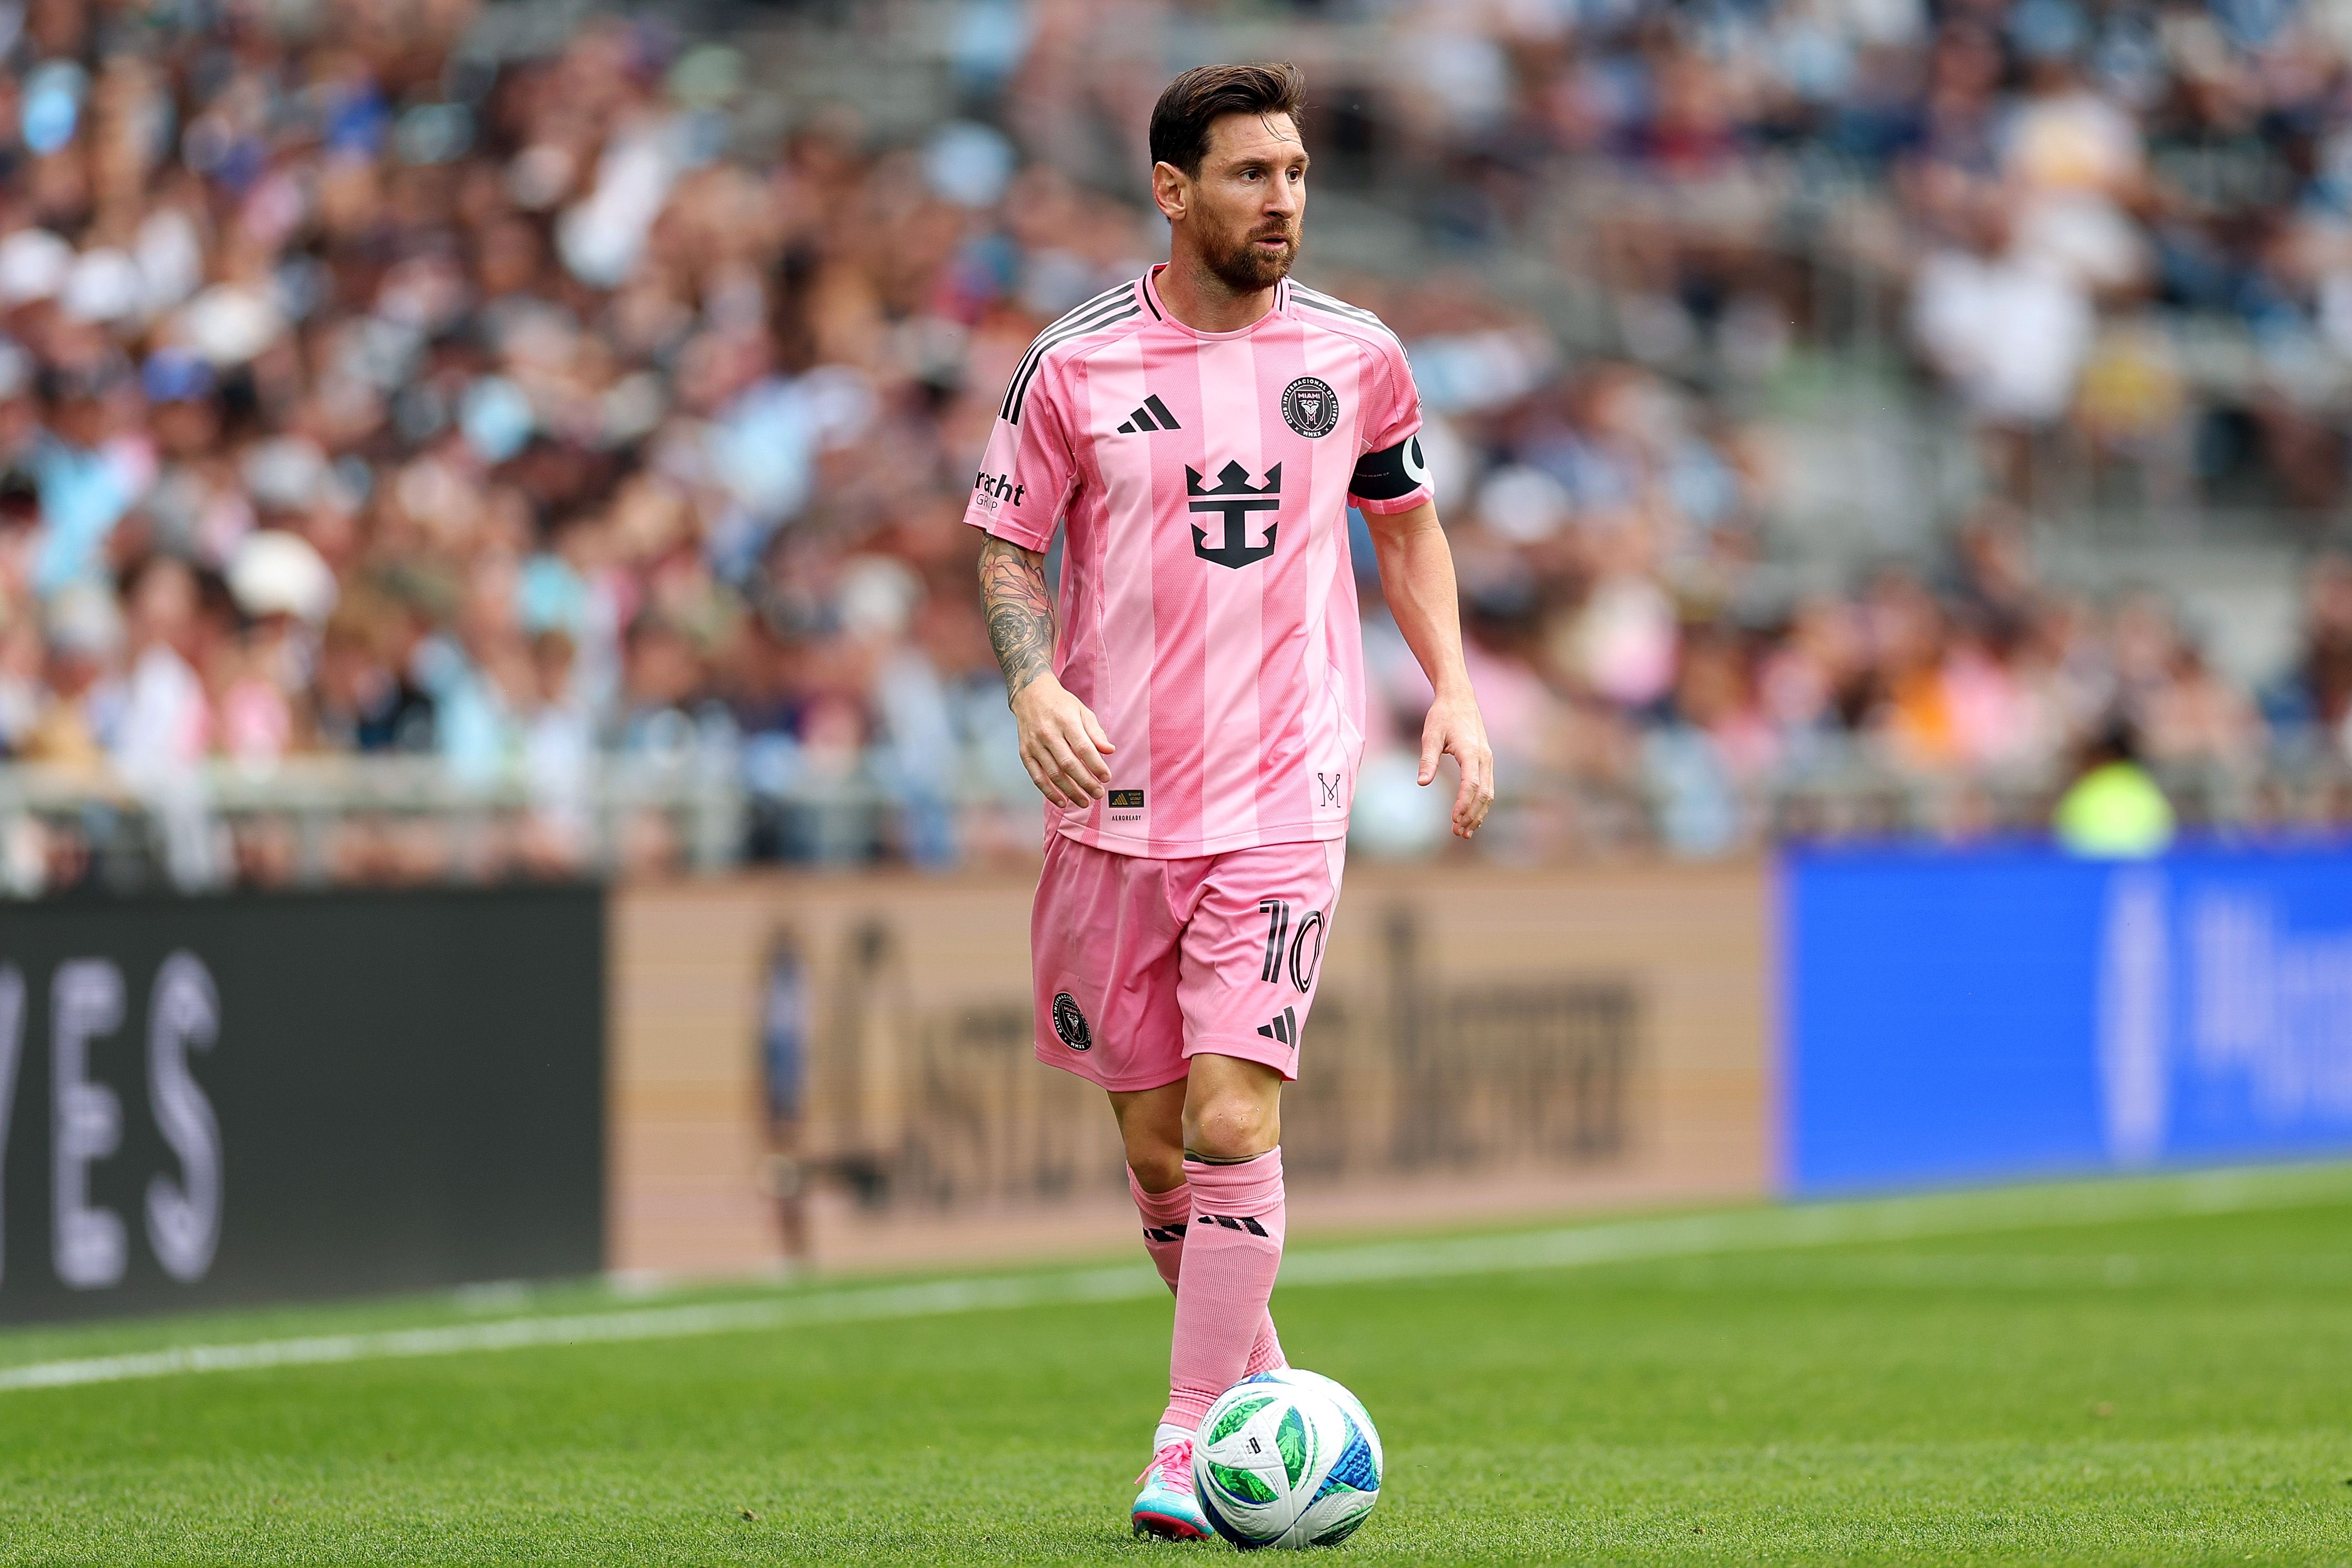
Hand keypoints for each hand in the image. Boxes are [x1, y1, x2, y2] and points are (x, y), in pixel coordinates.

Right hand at [1012, 675, 1115, 807]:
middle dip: (1085, 782)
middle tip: (1098, 794)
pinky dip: (1049, 791)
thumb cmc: (1062, 705)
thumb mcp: (1082, 711)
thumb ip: (1096, 733)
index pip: (1083, 748)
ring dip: (1070, 791)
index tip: (1107, 778)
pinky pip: (1037, 776)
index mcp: (1066, 721)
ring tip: (1085, 802)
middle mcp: (1048, 733)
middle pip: (1069, 764)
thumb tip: (1109, 751)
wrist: (1031, 694)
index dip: (1096, 765)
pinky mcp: (1025, 752)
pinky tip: (1062, 801)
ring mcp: (1034, 744)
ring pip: (1053, 773)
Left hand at [1418, 688, 1493, 838]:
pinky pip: (1487, 786)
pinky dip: (1481, 804)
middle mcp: (1484, 757)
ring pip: (1489, 792)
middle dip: (1472, 815)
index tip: (1453, 819)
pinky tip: (1471, 816)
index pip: (1471, 784)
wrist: (1459, 698)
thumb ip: (1427, 759)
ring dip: (1478, 813)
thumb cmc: (1442, 715)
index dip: (1463, 804)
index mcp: (1471, 751)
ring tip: (1464, 831)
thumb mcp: (1430, 735)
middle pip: (1484, 793)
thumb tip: (1422, 783)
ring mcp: (1487, 760)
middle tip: (1458, 833)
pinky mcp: (1485, 761)